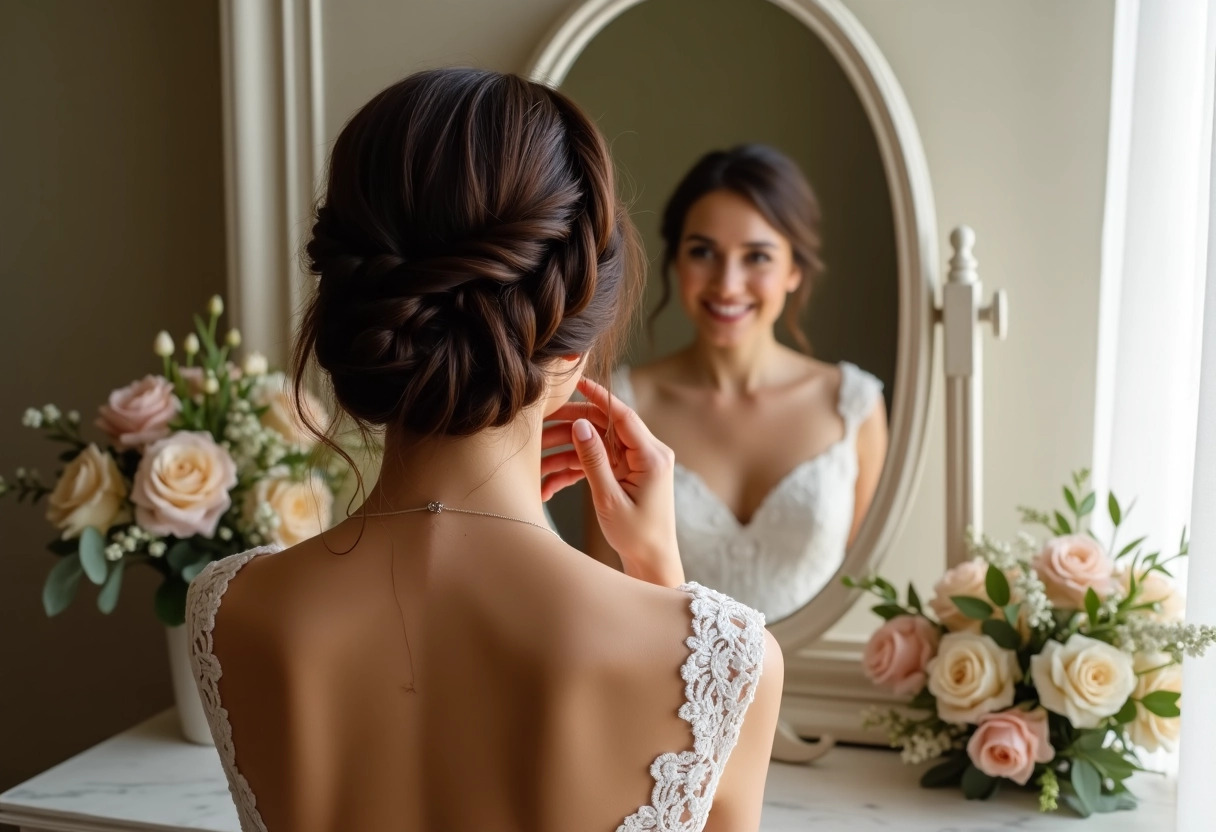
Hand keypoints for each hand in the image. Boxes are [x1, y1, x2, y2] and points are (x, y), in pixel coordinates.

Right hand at [541, 377, 683, 586]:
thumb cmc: (637, 535)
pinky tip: (548, 487)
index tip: (577, 382)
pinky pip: (596, 464)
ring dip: (564, 456)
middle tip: (539, 428)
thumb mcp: (610, 497)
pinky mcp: (625, 475)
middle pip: (603, 428)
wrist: (651, 563)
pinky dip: (573, 472)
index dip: (599, 397)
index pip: (622, 415)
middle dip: (569, 429)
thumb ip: (594, 460)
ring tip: (535, 465)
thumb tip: (581, 424)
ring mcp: (635, 464)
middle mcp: (646, 454)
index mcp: (651, 456)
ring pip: (594, 447)